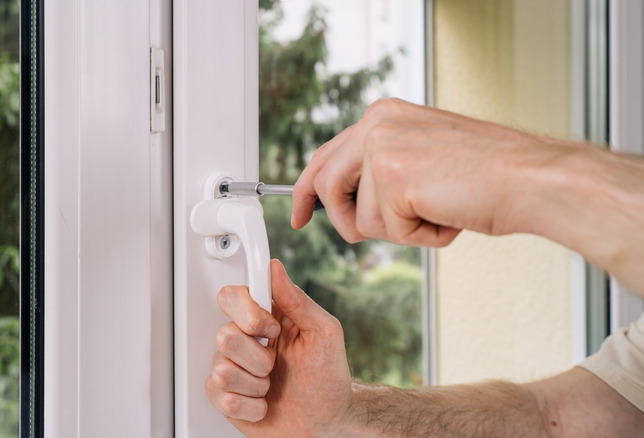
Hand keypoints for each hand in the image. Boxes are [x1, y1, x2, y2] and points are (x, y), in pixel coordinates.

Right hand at [206, 260, 351, 436]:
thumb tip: (275, 269)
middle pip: (224, 335)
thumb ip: (298, 300)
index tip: (272, 330)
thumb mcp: (324, 334)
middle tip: (275, 364)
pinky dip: (250, 406)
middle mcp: (245, 340)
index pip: (232, 296)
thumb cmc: (328, 380)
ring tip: (271, 387)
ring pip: (222, 370)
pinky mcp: (226, 396)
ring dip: (256, 385)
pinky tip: (263, 403)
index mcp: (266, 318)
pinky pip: (221, 397)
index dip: (248, 314)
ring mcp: (233, 368)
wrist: (326, 424)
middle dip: (258, 357)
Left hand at [291, 98, 555, 245]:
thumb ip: (383, 168)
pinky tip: (448, 218)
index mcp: (383, 115)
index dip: (307, 187)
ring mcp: (381, 148)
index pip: (326, 154)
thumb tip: (349, 200)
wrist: (532, 178)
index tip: (300, 213)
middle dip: (337, 218)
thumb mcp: (424, 158)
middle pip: (323, 184)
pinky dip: (420, 238)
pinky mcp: (392, 178)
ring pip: (357, 218)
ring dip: (396, 231)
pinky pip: (388, 232)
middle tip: (345, 234)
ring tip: (435, 214)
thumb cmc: (490, 175)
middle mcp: (376, 124)